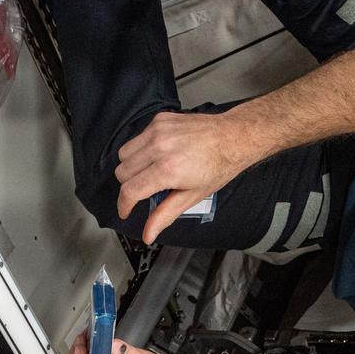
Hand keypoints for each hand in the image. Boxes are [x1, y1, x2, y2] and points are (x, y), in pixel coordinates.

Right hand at [115, 110, 253, 243]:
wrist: (233, 137)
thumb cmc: (218, 165)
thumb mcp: (192, 196)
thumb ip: (165, 215)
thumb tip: (148, 233)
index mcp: (168, 169)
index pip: (130, 190)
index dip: (124, 205)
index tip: (126, 211)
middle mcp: (160, 147)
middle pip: (122, 172)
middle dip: (129, 186)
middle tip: (145, 192)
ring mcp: (158, 130)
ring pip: (124, 154)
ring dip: (131, 167)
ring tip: (151, 173)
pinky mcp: (160, 119)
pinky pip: (137, 138)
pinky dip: (141, 150)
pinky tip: (159, 156)